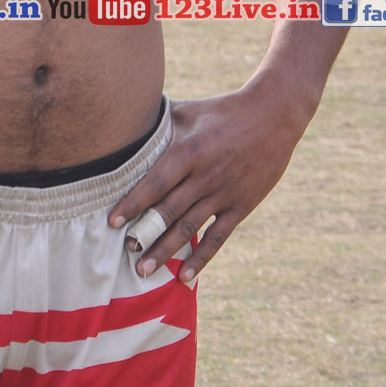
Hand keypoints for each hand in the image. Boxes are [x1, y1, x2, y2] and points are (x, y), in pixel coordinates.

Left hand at [108, 89, 307, 284]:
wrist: (273, 115)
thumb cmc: (223, 111)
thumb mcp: (189, 112)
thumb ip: (160, 124)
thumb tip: (127, 122)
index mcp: (189, 151)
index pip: (156, 182)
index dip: (133, 202)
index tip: (112, 221)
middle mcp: (204, 176)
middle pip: (169, 211)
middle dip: (145, 233)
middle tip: (125, 253)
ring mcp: (224, 193)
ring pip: (190, 228)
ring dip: (165, 251)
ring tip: (144, 269)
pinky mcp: (242, 205)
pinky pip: (218, 236)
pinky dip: (201, 257)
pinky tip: (185, 276)